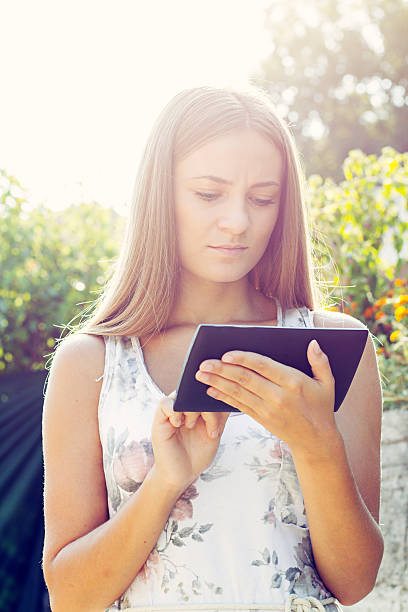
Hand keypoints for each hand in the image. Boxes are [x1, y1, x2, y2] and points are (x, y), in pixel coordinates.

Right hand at [151, 390, 229, 491]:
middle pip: (196, 390)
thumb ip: (220, 415)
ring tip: (192, 426)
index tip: (223, 412)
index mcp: (197, 407)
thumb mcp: (215, 433)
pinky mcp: (159, 419)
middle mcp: (184, 406)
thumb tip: (229, 395)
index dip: (215, 396)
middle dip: (207, 406)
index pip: (205, 390)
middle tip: (212, 427)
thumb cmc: (198, 454)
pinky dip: (175, 412)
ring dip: (192, 410)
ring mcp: (172, 411)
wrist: (182, 475)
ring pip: (182, 395)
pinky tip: (180, 425)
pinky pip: (165, 403)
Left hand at [195, 339, 335, 455]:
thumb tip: (312, 343)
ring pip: (238, 393)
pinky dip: (223, 398)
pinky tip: (211, 390)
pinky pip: (239, 406)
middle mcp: (278, 396)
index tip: (226, 354)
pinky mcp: (261, 419)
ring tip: (201, 374)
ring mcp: (268, 409)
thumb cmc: (321, 407)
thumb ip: (320, 362)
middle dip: (222, 370)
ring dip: (217, 383)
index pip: (263, 367)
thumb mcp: (327, 383)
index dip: (243, 359)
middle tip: (204, 363)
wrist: (316, 440)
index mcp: (293, 382)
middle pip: (245, 379)